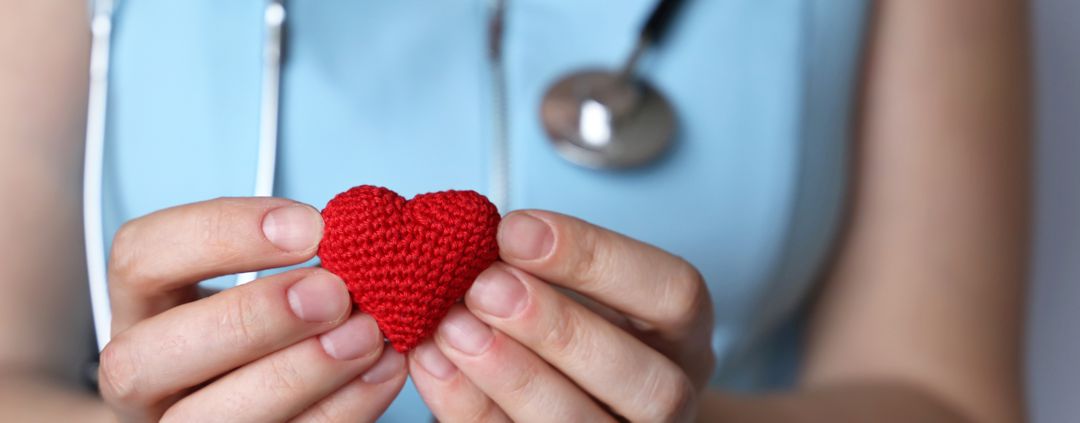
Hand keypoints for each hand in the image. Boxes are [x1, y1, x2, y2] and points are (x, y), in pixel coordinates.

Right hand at [97, 198, 406, 421]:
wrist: (284, 391)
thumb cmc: (278, 321)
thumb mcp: (269, 278)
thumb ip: (295, 254)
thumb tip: (356, 235)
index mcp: (143, 309)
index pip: (139, 259)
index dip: (219, 234)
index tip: (309, 227)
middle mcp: (141, 376)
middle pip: (145, 357)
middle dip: (250, 319)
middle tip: (334, 293)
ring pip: (204, 418)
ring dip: (296, 373)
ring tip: (366, 336)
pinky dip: (339, 409)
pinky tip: (383, 371)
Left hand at [408, 210, 714, 421]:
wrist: (564, 395)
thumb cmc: (569, 327)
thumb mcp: (573, 287)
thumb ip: (539, 265)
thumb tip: (477, 237)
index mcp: (683, 336)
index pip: (674, 294)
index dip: (596, 257)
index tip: (514, 231)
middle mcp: (669, 398)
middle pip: (646, 380)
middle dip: (558, 329)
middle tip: (484, 287)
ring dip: (514, 376)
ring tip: (453, 329)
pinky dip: (471, 407)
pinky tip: (434, 365)